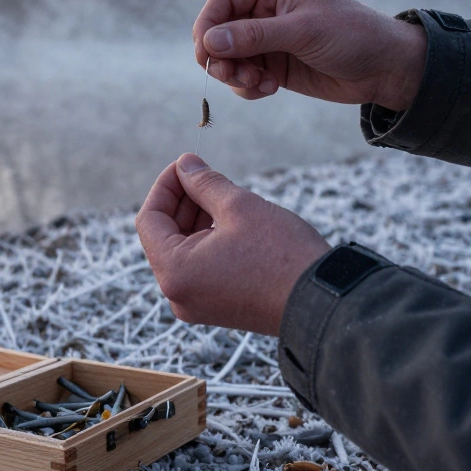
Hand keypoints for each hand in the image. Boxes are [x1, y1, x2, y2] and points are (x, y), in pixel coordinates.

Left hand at [135, 153, 329, 335]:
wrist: (320, 302)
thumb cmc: (281, 254)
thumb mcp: (238, 206)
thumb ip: (204, 183)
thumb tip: (185, 164)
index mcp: (175, 271)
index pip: (149, 219)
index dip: (164, 186)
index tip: (185, 165)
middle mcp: (178, 294)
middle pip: (163, 236)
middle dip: (181, 201)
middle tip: (205, 174)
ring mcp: (196, 304)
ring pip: (182, 251)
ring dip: (195, 219)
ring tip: (222, 196)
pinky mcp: (216, 307)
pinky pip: (199, 267)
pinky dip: (207, 241)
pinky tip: (229, 220)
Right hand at [194, 0, 425, 110]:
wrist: (386, 68)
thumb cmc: (352, 36)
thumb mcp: (303, 31)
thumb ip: (255, 36)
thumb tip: (209, 42)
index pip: (222, 1)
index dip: (207, 25)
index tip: (204, 54)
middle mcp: (265, 11)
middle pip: (219, 32)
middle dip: (221, 57)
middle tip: (233, 75)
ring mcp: (269, 41)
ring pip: (229, 58)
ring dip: (235, 75)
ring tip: (260, 84)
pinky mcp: (275, 66)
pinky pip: (244, 78)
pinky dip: (248, 87)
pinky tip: (270, 89)